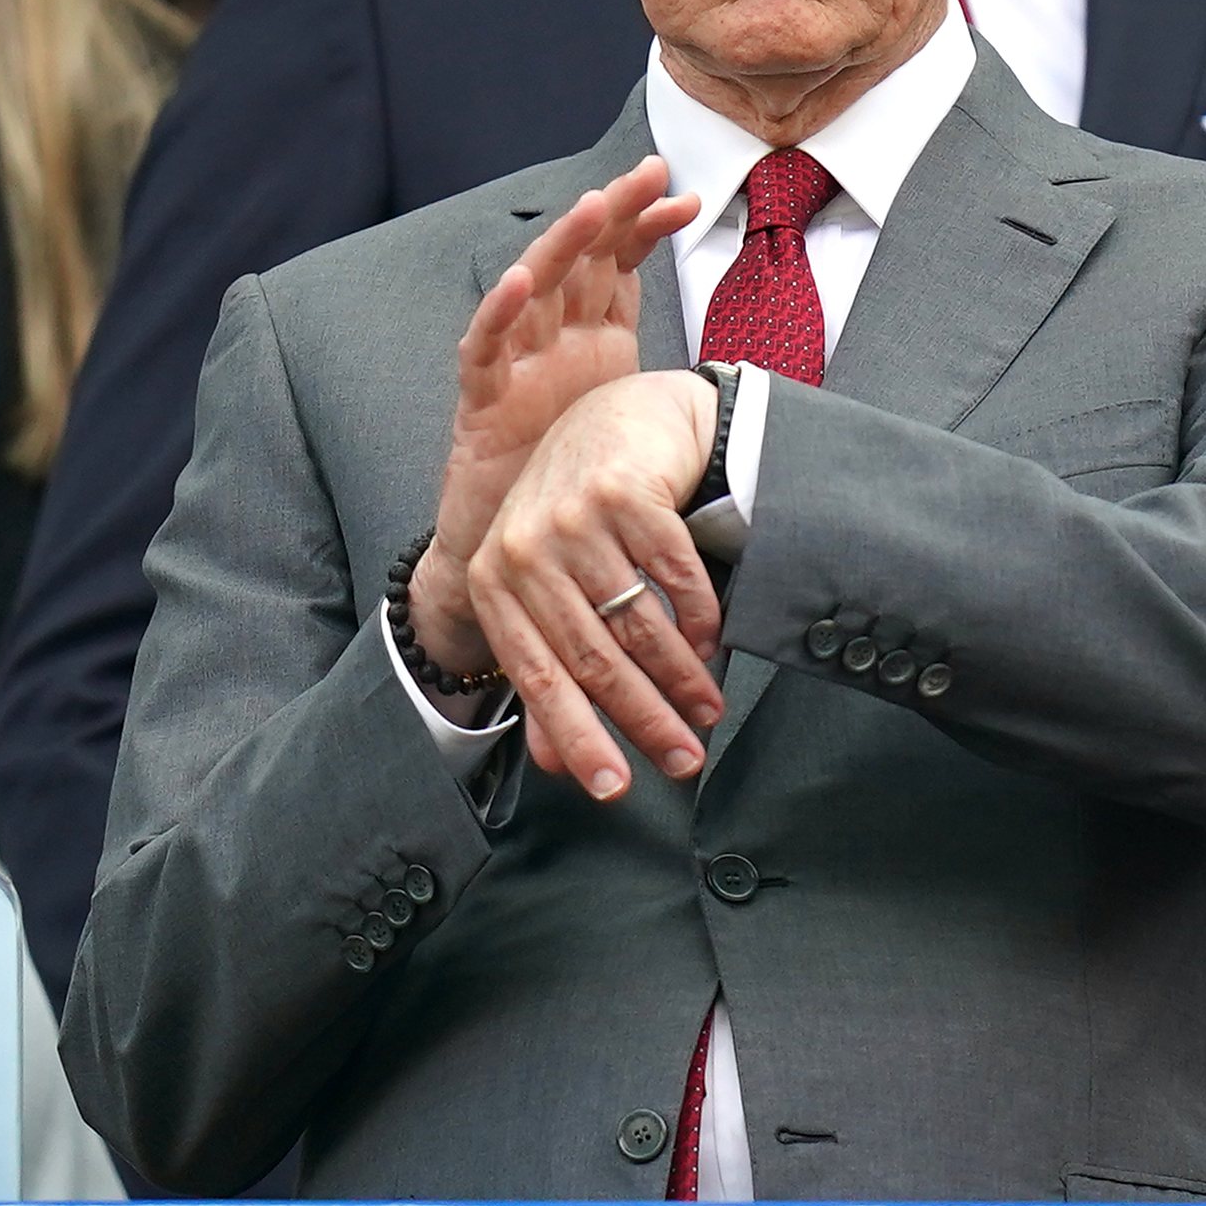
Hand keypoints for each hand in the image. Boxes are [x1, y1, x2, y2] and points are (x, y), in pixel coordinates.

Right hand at [408, 158, 698, 677]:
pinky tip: (522, 283)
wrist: (516, 556)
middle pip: (584, 259)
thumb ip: (676, 388)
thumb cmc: (575, 485)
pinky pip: (485, 350)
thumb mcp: (635, 422)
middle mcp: (554, 341)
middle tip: (652, 171)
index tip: (691, 200)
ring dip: (563, 245)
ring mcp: (515, 366)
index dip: (648, 227)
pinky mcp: (481, 402)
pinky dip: (499, 314)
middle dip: (616, 212)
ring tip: (592, 208)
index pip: (620, 264)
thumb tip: (748, 377)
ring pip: (534, 287)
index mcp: (593, 341)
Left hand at [466, 370, 722, 799]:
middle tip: (682, 762)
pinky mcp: (624, 491)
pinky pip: (674, 578)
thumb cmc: (575, 512)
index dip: (579, 740)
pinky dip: (699, 619)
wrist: (616, 418)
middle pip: (593, 659)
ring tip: (707, 711)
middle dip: (645, 721)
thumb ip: (547, 664)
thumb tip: (556, 761)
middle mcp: (525, 549)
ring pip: (638, 625)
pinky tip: (711, 644)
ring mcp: (574, 518)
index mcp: (494, 582)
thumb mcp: (544, 585)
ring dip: (680, 679)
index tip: (615, 788)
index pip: (538, 679)